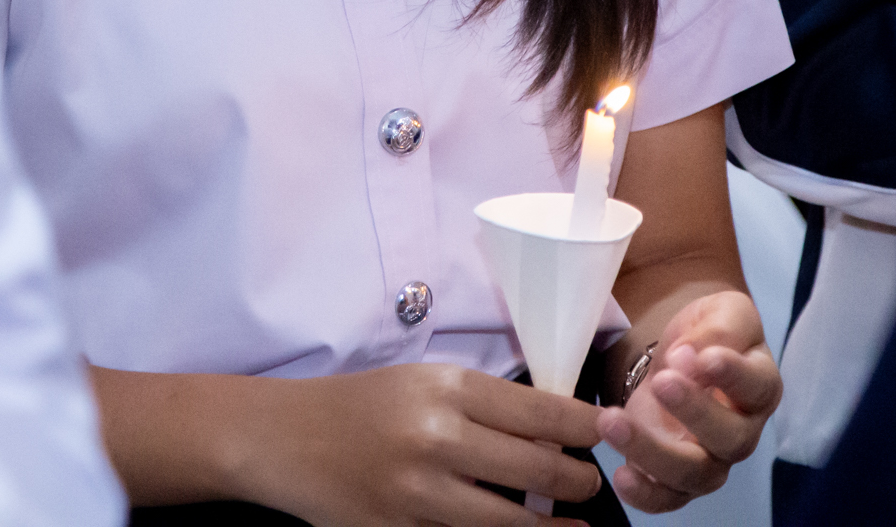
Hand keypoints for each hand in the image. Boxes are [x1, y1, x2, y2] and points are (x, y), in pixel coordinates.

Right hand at [247, 362, 605, 526]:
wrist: (287, 439)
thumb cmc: (363, 404)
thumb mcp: (425, 383)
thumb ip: (485, 405)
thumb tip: (555, 434)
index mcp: (447, 389)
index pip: (543, 414)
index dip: (587, 430)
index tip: (608, 435)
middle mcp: (438, 439)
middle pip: (540, 471)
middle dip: (578, 482)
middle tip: (590, 483)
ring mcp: (420, 494)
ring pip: (513, 523)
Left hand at [596, 291, 780, 513]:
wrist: (679, 355)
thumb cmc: (708, 333)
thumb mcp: (722, 311)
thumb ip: (719, 327)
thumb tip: (693, 354)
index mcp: (759, 385)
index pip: (757, 387)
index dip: (732, 375)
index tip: (703, 357)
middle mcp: (742, 430)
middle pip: (731, 438)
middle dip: (695, 412)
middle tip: (662, 380)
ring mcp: (710, 459)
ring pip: (695, 473)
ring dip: (654, 452)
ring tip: (613, 421)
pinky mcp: (676, 476)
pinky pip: (668, 498)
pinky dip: (646, 495)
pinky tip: (621, 476)